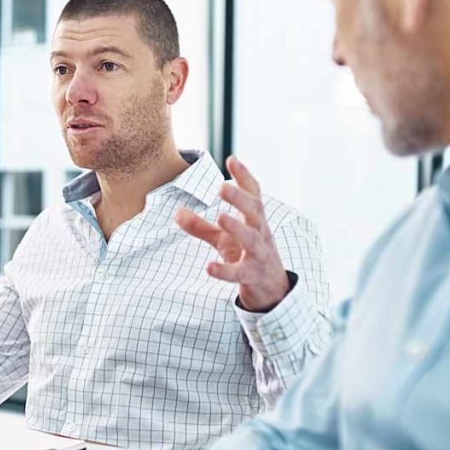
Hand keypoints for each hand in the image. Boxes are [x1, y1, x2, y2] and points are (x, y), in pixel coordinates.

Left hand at [175, 155, 289, 311]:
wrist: (273, 290)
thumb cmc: (247, 256)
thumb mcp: (223, 239)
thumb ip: (201, 226)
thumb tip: (176, 212)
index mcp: (254, 221)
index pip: (253, 194)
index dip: (244, 177)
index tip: (232, 159)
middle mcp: (260, 234)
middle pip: (255, 211)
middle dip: (240, 198)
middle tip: (222, 187)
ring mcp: (259, 255)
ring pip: (251, 239)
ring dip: (237, 227)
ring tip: (221, 217)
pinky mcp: (252, 276)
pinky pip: (239, 273)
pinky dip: (225, 270)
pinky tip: (209, 267)